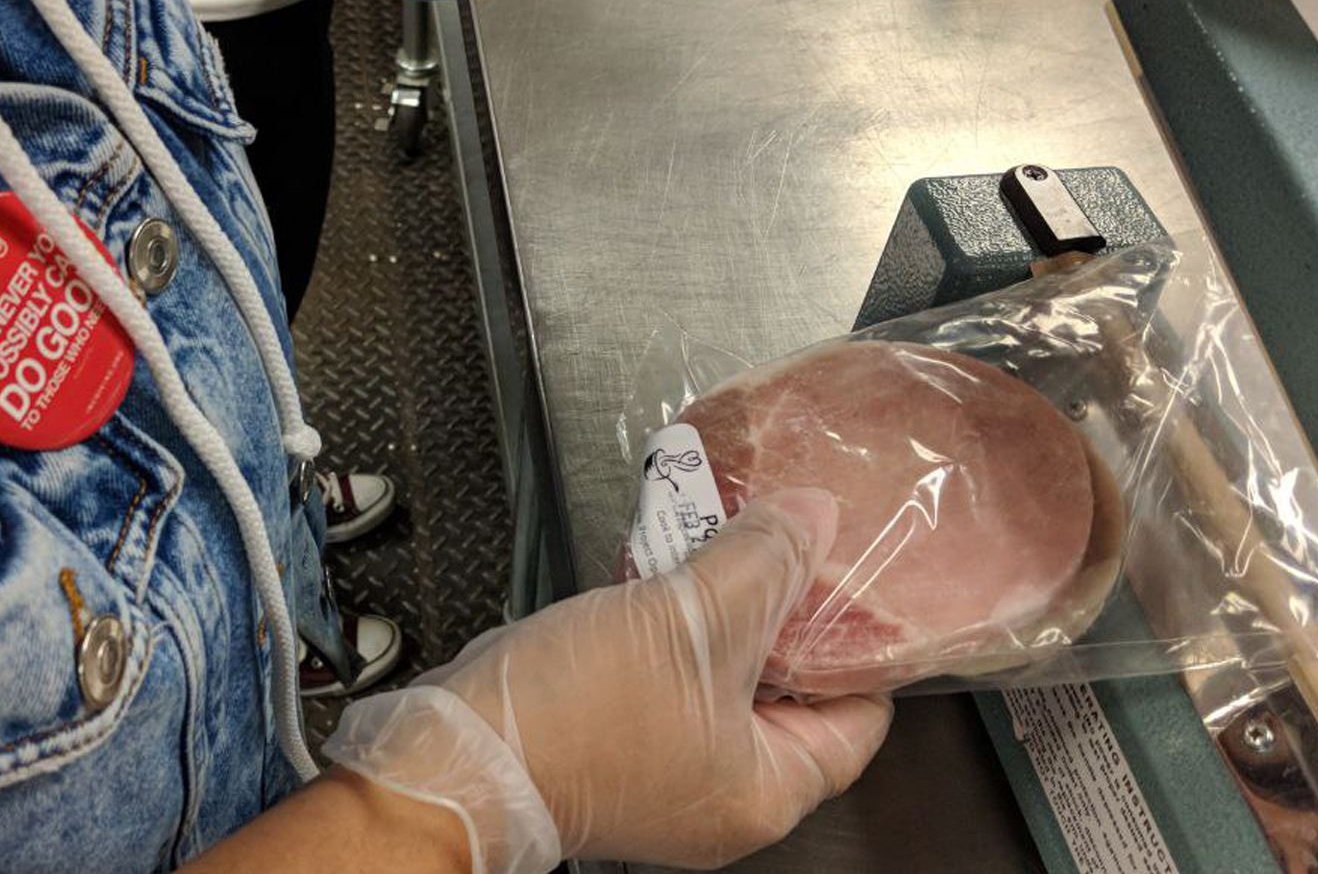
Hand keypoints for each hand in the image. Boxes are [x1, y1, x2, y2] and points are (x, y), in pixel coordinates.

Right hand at [323, 490, 892, 871]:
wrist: (454, 753)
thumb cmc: (572, 718)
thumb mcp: (689, 619)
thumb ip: (764, 563)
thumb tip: (816, 520)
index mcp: (767, 792)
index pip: (860, 716)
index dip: (863, 640)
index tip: (856, 577)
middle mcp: (723, 797)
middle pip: (789, 690)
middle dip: (782, 609)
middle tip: (783, 544)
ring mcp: (667, 775)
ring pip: (723, 676)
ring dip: (719, 607)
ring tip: (720, 541)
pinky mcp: (616, 747)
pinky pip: (669, 678)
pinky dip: (671, 626)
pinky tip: (661, 571)